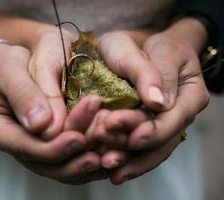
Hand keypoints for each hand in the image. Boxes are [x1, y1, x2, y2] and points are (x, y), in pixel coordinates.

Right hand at [0, 43, 103, 183]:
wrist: (27, 54)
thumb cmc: (14, 56)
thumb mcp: (10, 65)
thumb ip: (24, 94)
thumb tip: (41, 126)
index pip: (24, 146)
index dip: (52, 148)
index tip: (77, 138)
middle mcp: (15, 142)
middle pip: (46, 161)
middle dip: (76, 152)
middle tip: (102, 137)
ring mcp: (34, 145)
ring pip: (62, 165)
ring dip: (87, 158)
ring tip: (111, 149)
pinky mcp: (52, 142)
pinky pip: (72, 157)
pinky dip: (90, 154)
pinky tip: (108, 148)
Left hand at [93, 18, 209, 183]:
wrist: (136, 48)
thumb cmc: (146, 45)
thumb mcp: (149, 49)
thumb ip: (152, 73)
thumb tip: (158, 103)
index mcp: (190, 94)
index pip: (174, 118)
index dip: (154, 131)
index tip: (132, 137)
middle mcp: (179, 114)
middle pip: (162, 140)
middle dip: (134, 148)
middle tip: (108, 154)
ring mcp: (162, 124)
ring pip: (151, 150)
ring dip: (128, 160)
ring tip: (106, 166)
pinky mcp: (145, 129)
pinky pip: (138, 148)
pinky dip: (124, 157)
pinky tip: (109, 168)